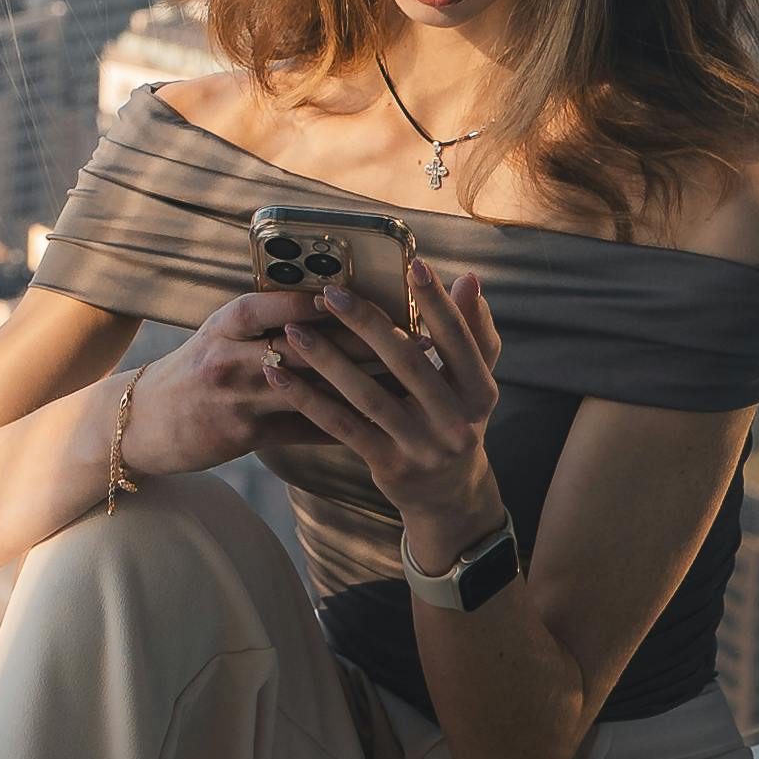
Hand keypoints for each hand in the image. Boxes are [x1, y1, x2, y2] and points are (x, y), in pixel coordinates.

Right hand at [114, 287, 390, 490]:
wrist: (142, 420)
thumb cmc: (195, 370)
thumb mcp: (222, 333)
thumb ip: (268, 321)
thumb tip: (333, 304)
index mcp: (228, 320)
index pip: (281, 302)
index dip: (328, 301)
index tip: (377, 298)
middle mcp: (229, 353)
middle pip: (305, 346)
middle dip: (363, 344)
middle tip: (412, 342)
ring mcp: (234, 395)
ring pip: (308, 388)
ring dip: (359, 385)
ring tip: (405, 384)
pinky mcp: (240, 433)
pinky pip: (300, 428)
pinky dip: (338, 425)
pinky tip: (375, 425)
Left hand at [263, 252, 505, 569]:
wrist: (449, 494)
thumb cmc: (454, 417)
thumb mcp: (473, 381)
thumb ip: (473, 330)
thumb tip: (469, 278)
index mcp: (480, 392)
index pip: (458, 339)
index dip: (437, 302)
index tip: (414, 264)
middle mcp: (456, 421)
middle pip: (408, 363)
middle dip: (368, 324)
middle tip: (331, 293)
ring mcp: (422, 446)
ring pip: (368, 395)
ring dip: (327, 359)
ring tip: (293, 329)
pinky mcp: (388, 464)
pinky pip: (343, 426)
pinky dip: (309, 399)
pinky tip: (278, 374)